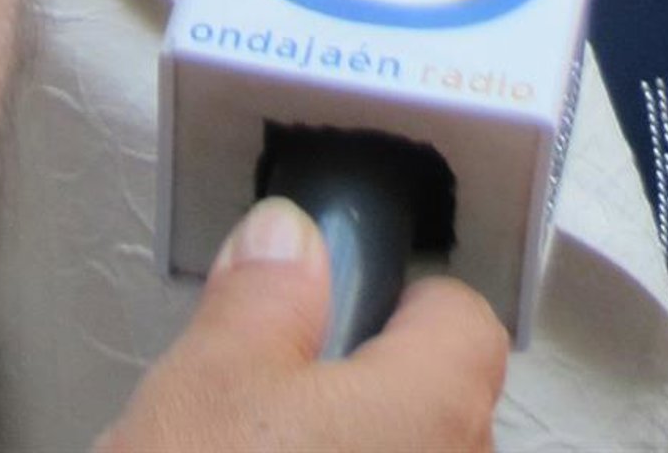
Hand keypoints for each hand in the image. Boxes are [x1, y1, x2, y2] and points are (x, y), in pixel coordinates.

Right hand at [95, 198, 505, 452]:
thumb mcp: (205, 383)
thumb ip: (260, 295)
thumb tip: (289, 237)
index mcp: (438, 405)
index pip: (463, 317)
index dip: (398, 292)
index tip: (332, 291)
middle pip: (438, 396)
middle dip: (367, 375)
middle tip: (276, 376)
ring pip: (404, 452)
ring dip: (348, 437)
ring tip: (248, 439)